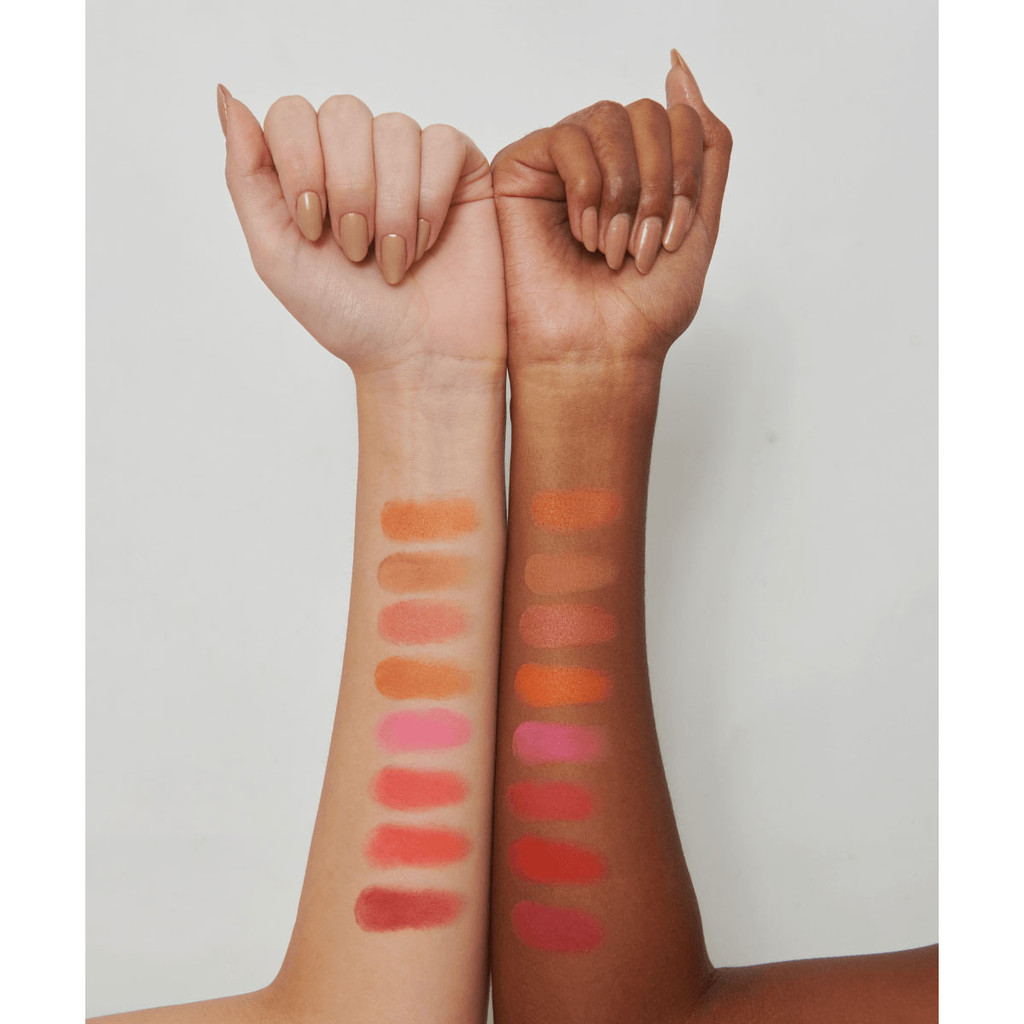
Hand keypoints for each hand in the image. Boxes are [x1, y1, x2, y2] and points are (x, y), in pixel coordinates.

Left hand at [218, 89, 505, 383]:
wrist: (417, 358)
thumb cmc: (350, 317)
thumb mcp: (275, 253)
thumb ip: (245, 175)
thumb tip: (227, 96)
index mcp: (311, 167)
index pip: (292, 113)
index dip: (301, 165)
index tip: (313, 227)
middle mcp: (360, 155)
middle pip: (344, 113)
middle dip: (349, 190)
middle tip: (356, 250)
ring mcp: (412, 160)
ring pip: (395, 129)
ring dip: (391, 207)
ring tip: (394, 258)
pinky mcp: (461, 171)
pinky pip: (443, 144)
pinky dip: (430, 201)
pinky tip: (428, 243)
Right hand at [491, 51, 731, 370]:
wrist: (598, 351)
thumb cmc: (641, 307)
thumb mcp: (699, 222)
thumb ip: (705, 146)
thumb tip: (679, 71)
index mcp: (641, 170)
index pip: (678, 120)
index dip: (684, 175)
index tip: (671, 237)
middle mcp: (600, 160)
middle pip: (647, 113)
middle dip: (657, 184)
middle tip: (642, 247)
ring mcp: (559, 163)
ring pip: (609, 118)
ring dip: (623, 190)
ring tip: (610, 246)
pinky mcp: (520, 169)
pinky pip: (567, 138)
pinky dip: (587, 189)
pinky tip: (582, 233)